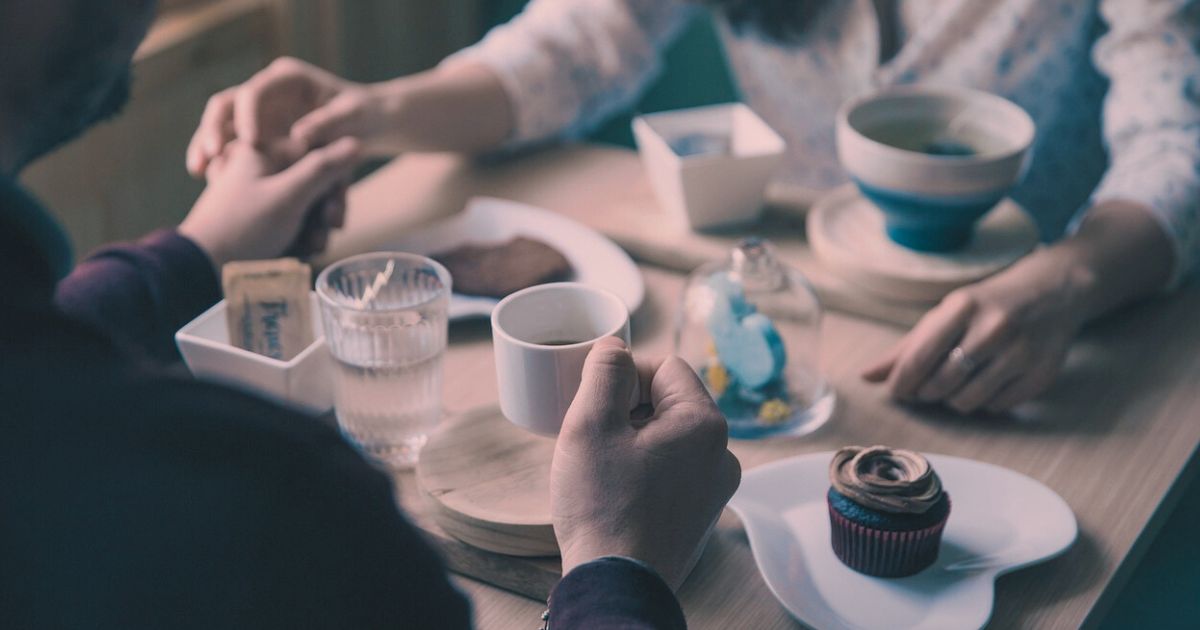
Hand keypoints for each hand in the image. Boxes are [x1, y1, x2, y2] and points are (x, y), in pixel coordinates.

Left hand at [179, 138, 358, 269]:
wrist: (201, 267)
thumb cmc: (244, 227)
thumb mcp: (289, 195)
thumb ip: (323, 168)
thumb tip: (356, 142)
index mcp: (263, 149)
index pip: (317, 154)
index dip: (333, 183)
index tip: (333, 211)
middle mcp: (261, 166)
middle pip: (313, 181)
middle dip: (323, 211)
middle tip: (326, 233)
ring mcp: (258, 192)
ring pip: (304, 203)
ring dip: (314, 227)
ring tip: (310, 248)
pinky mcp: (257, 215)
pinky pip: (290, 219)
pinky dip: (299, 235)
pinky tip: (299, 251)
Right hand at [187, 57, 387, 177]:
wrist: (370, 122)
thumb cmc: (365, 114)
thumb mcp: (353, 116)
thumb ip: (328, 122)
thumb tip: (300, 135)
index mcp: (288, 78)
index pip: (255, 91)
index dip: (248, 115)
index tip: (249, 141)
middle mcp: (268, 91)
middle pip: (227, 105)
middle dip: (213, 130)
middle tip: (209, 157)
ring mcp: (260, 112)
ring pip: (222, 126)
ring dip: (207, 147)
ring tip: (199, 171)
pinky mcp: (259, 134)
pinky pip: (230, 146)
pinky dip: (219, 161)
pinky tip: (209, 180)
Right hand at [551, 337, 740, 589]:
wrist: (616, 584)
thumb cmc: (603, 506)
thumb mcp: (590, 424)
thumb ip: (604, 372)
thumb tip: (614, 347)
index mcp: (704, 423)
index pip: (666, 366)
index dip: (625, 374)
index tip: (595, 399)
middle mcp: (722, 453)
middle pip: (670, 401)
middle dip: (628, 408)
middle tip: (592, 433)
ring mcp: (715, 487)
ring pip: (669, 437)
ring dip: (634, 439)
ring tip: (601, 464)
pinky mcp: (700, 514)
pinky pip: (673, 470)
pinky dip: (644, 469)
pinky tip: (615, 489)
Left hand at [862, 248, 1092, 413]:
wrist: (1054, 292)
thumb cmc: (986, 305)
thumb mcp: (946, 314)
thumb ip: (906, 347)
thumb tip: (866, 377)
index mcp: (963, 307)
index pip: (919, 357)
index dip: (901, 382)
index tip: (896, 392)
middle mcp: (994, 328)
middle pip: (940, 383)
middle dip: (926, 392)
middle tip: (927, 386)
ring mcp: (1022, 353)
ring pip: (967, 401)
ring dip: (953, 400)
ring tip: (956, 384)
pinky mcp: (1041, 375)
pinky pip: (996, 407)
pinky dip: (984, 403)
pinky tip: (987, 383)